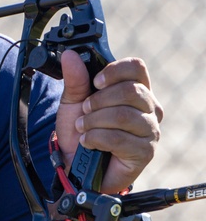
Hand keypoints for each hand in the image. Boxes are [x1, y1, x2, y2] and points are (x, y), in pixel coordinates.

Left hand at [55, 50, 163, 193]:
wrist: (76, 165)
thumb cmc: (80, 132)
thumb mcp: (73, 103)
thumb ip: (74, 80)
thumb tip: (69, 55)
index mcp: (136, 90)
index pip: (137, 67)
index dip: (114, 71)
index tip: (96, 82)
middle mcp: (150, 108)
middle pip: (131, 91)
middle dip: (98, 101)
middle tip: (84, 111)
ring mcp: (150, 130)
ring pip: (123, 115)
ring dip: (94, 121)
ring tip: (83, 128)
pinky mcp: (145, 152)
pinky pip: (119, 139)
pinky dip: (95, 138)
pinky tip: (88, 142)